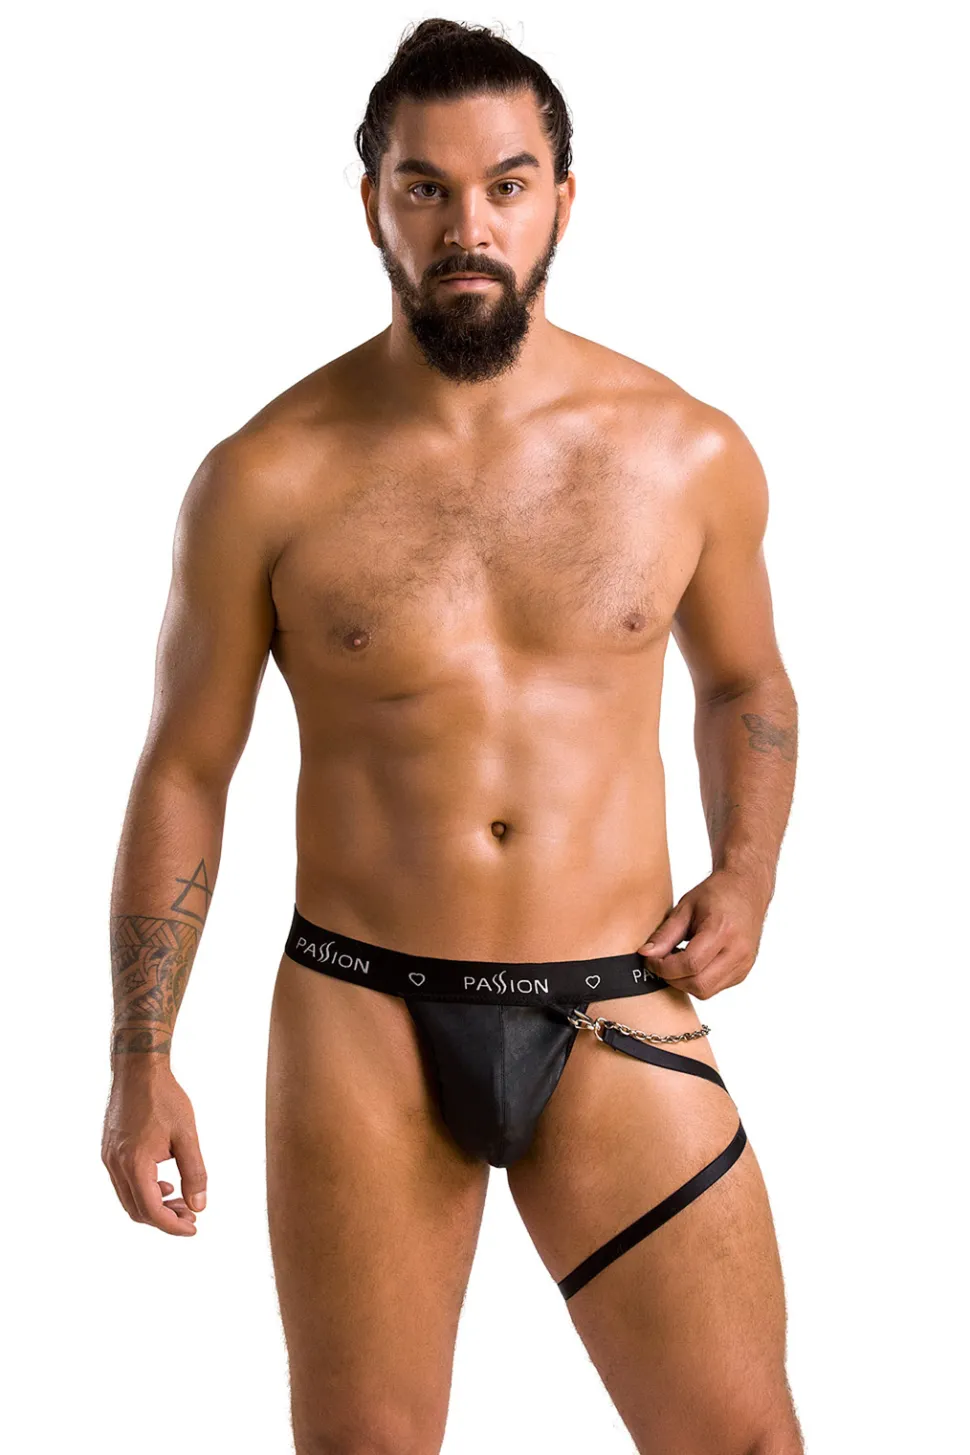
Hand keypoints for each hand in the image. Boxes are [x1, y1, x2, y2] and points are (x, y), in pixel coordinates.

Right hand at [101, 1063, 207, 1234]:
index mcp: (135, 1164)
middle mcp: (116, 1165)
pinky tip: (163, 1182)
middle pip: (137, 1210)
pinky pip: (123, 1182)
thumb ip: (195, 1173)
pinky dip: (143, 1190)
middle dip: (164, 1219)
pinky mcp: (108, 1150)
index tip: (193, 1228)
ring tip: (180, 1199)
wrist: (137, 1068)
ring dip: (153, 1205)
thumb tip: (200, 1206)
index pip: (151, 1211)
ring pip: (128, 1198)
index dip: (173, 1226)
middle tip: (191, 1215)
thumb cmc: (164, 1098)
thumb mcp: (187, 1136)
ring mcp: (108, 1158)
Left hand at [636, 868, 768, 999]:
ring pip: (706, 991)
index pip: (689, 965)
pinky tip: (692, 963)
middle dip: (672, 978)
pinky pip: (715, 987)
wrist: (747, 889)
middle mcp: (738, 951)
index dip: (664, 968)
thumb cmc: (717, 893)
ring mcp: (744, 964)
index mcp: (723, 931)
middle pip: (698, 984)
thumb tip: (645, 954)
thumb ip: (665, 934)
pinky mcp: (743, 972)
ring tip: (676, 960)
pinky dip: (698, 980)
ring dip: (684, 982)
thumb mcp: (685, 907)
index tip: (650, 959)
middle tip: (660, 963)